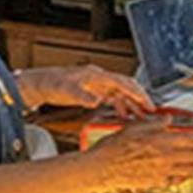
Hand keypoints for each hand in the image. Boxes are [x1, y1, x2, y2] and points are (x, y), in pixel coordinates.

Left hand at [28, 65, 151, 117]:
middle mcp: (99, 79)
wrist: (41, 84)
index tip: (147, 102)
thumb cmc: (52, 83)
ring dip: (132, 104)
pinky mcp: (94, 91)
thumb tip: (96, 100)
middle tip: (151, 111)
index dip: (136, 92)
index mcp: (96, 75)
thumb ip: (82, 95)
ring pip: (121, 93)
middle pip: (126, 87)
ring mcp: (98, 85)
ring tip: (142, 116)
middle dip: (140, 98)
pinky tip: (125, 116)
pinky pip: (113, 98)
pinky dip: (121, 106)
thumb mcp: (65, 90)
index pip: (122, 82)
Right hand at [82, 122, 192, 191]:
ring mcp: (161, 171)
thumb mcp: (134, 127)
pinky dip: (182, 177)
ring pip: (186, 169)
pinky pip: (175, 180)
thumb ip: (155, 123)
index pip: (189, 139)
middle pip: (192, 155)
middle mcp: (165, 157)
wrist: (103, 168)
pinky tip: (183, 175)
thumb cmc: (115, 146)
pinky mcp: (155, 182)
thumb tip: (169, 119)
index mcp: (161, 141)